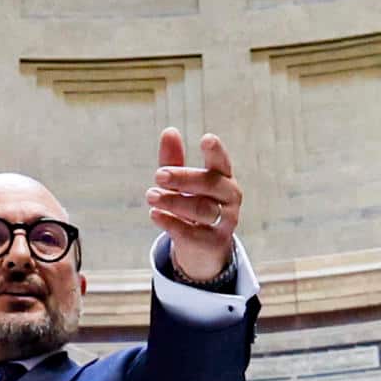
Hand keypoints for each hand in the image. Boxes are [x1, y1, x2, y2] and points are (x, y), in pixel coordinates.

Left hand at [146, 129, 240, 283]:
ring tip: (151, 196)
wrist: (203, 249)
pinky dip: (171, 222)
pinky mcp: (213, 242)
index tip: (206, 138)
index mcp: (224, 178)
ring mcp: (224, 221)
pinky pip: (192, 232)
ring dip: (174, 202)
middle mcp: (229, 198)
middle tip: (158, 175)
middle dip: (183, 178)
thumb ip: (174, 160)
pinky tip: (154, 215)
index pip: (222, 162)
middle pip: (209, 184)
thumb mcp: (183, 184)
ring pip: (202, 209)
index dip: (216, 151)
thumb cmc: (193, 207)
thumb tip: (169, 131)